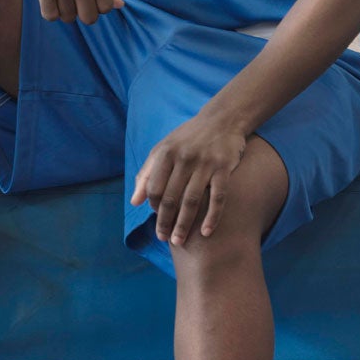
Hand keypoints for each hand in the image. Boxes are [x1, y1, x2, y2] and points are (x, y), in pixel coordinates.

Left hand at [129, 111, 247, 247]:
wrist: (222, 119)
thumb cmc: (189, 137)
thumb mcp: (163, 148)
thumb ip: (147, 173)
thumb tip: (134, 201)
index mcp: (166, 153)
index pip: (154, 187)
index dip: (153, 206)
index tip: (157, 219)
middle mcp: (184, 158)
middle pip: (171, 197)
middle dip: (165, 222)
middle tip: (164, 239)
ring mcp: (205, 163)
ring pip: (192, 200)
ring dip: (184, 224)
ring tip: (179, 241)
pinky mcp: (224, 168)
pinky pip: (218, 197)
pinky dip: (212, 216)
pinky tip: (206, 232)